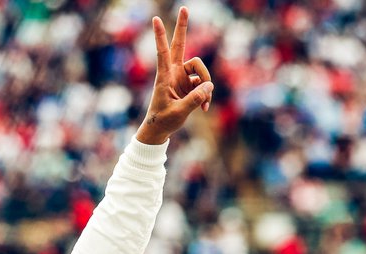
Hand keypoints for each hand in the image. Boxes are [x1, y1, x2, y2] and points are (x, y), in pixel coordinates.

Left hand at [136, 7, 213, 144]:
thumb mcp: (179, 112)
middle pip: (180, 44)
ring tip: (204, 103)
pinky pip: (205, 84)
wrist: (161, 130)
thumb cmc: (164, 120)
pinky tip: (203, 108)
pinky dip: (206, 96)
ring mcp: (183, 77)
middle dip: (183, 27)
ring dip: (206, 84)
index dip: (160, 36)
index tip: (155, 19)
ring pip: (201, 70)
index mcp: (165, 76)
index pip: (162, 52)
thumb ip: (195, 99)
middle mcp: (174, 72)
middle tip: (184, 8)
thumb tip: (209, 85)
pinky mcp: (191, 84)